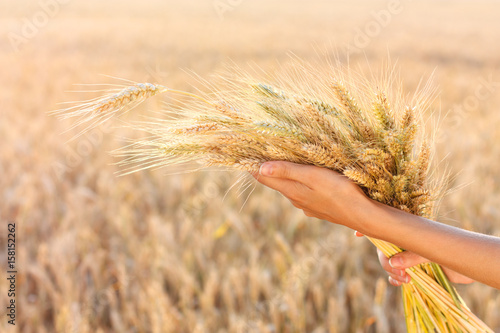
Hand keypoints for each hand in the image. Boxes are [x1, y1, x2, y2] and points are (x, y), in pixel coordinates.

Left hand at [252, 161, 369, 228]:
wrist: (363, 216)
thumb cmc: (339, 191)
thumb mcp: (312, 177)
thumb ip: (287, 172)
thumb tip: (259, 168)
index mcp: (291, 191)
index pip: (264, 177)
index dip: (252, 165)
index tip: (243, 154)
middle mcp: (296, 200)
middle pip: (275, 182)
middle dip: (266, 168)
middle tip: (258, 152)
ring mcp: (307, 205)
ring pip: (290, 188)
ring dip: (283, 175)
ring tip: (280, 161)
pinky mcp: (319, 207)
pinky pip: (303, 193)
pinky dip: (298, 183)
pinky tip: (305, 178)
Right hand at [354, 231, 474, 285]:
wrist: (471, 266)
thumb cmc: (454, 252)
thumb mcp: (433, 251)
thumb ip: (412, 255)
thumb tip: (393, 263)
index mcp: (409, 229)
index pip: (387, 225)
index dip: (370, 228)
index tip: (356, 233)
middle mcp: (406, 240)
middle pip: (385, 248)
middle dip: (386, 261)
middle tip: (399, 273)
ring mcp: (409, 254)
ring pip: (390, 262)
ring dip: (392, 272)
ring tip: (406, 280)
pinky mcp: (414, 268)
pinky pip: (397, 273)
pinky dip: (397, 279)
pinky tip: (402, 283)